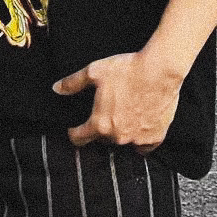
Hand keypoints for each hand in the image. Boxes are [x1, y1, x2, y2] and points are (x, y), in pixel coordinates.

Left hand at [51, 51, 183, 152]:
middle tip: (106, 113)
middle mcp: (118, 136)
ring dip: (121, 133)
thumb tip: (56, 88)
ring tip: (124, 117)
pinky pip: (144, 146)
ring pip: (123, 142)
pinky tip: (140, 128)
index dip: (74, 133)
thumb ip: (73, 83)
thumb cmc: (127, 70)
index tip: (74, 129)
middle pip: (103, 139)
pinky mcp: (156, 137)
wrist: (160, 70)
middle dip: (101, 129)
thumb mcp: (95, 72)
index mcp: (100, 124)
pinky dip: (141, 140)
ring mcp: (137, 139)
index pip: (79, 138)